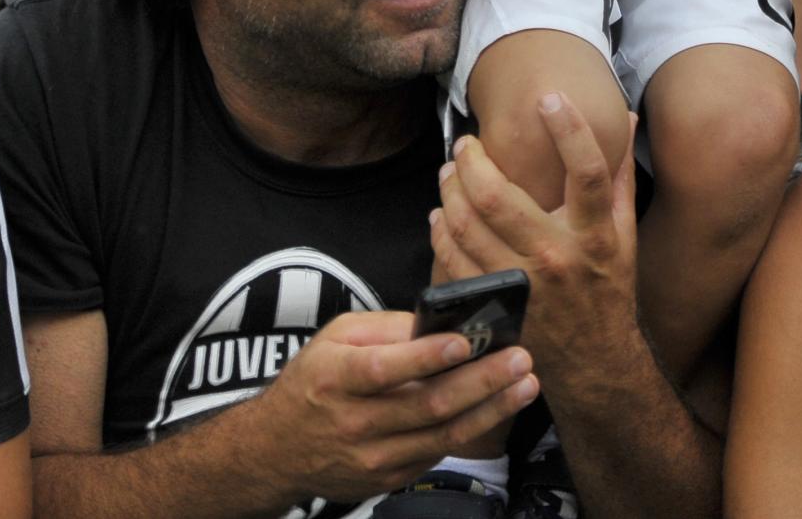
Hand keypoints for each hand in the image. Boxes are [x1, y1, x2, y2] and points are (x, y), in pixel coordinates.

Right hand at [255, 308, 537, 501]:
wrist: (276, 450)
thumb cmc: (314, 382)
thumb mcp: (336, 338)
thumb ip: (387, 328)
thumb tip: (440, 322)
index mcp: (337, 377)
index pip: (385, 368)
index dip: (427, 357)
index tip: (466, 341)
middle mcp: (354, 421)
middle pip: (428, 405)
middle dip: (482, 381)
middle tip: (520, 359)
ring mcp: (371, 457)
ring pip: (443, 434)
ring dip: (492, 409)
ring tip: (525, 384)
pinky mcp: (387, 479)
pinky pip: (437, 452)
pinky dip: (472, 429)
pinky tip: (497, 407)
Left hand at [431, 97, 640, 366]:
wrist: (595, 363)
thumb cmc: (609, 291)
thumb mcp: (625, 235)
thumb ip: (621, 174)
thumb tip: (626, 117)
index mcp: (595, 234)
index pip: (587, 171)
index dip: (569, 129)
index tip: (548, 98)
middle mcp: (557, 257)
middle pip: (500, 196)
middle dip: (472, 160)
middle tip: (466, 144)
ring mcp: (520, 285)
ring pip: (466, 225)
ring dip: (449, 191)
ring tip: (449, 173)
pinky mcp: (494, 306)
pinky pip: (452, 260)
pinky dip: (440, 232)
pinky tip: (441, 215)